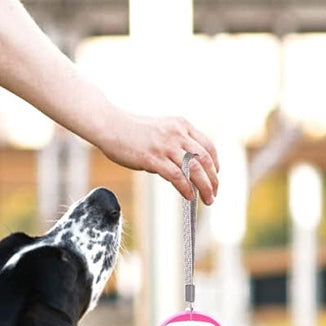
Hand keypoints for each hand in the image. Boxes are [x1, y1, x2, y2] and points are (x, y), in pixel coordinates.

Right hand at [96, 111, 219, 205]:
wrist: (110, 125)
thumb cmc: (132, 131)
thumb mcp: (161, 130)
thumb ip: (176, 144)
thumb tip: (186, 168)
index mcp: (182, 126)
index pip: (208, 146)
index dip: (215, 164)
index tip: (215, 176)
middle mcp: (177, 134)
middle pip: (205, 160)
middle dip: (213, 180)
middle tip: (214, 193)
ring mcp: (165, 146)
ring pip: (194, 169)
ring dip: (205, 187)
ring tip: (208, 200)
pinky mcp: (153, 158)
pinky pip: (177, 176)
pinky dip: (186, 188)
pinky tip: (189, 196)